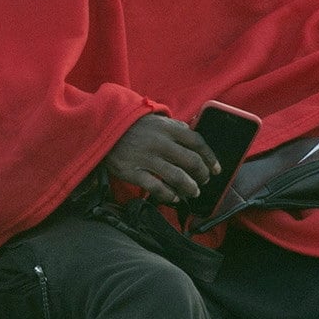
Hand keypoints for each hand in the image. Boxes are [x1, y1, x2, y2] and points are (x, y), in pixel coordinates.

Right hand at [103, 113, 219, 204]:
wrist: (102, 128)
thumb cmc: (134, 126)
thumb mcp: (156, 121)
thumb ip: (176, 127)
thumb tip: (194, 132)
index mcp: (168, 128)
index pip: (197, 142)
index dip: (211, 158)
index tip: (216, 169)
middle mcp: (160, 143)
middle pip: (191, 162)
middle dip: (202, 175)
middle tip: (203, 181)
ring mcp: (146, 158)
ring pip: (177, 177)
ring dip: (190, 187)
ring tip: (193, 192)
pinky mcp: (132, 171)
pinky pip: (156, 187)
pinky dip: (169, 195)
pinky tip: (174, 198)